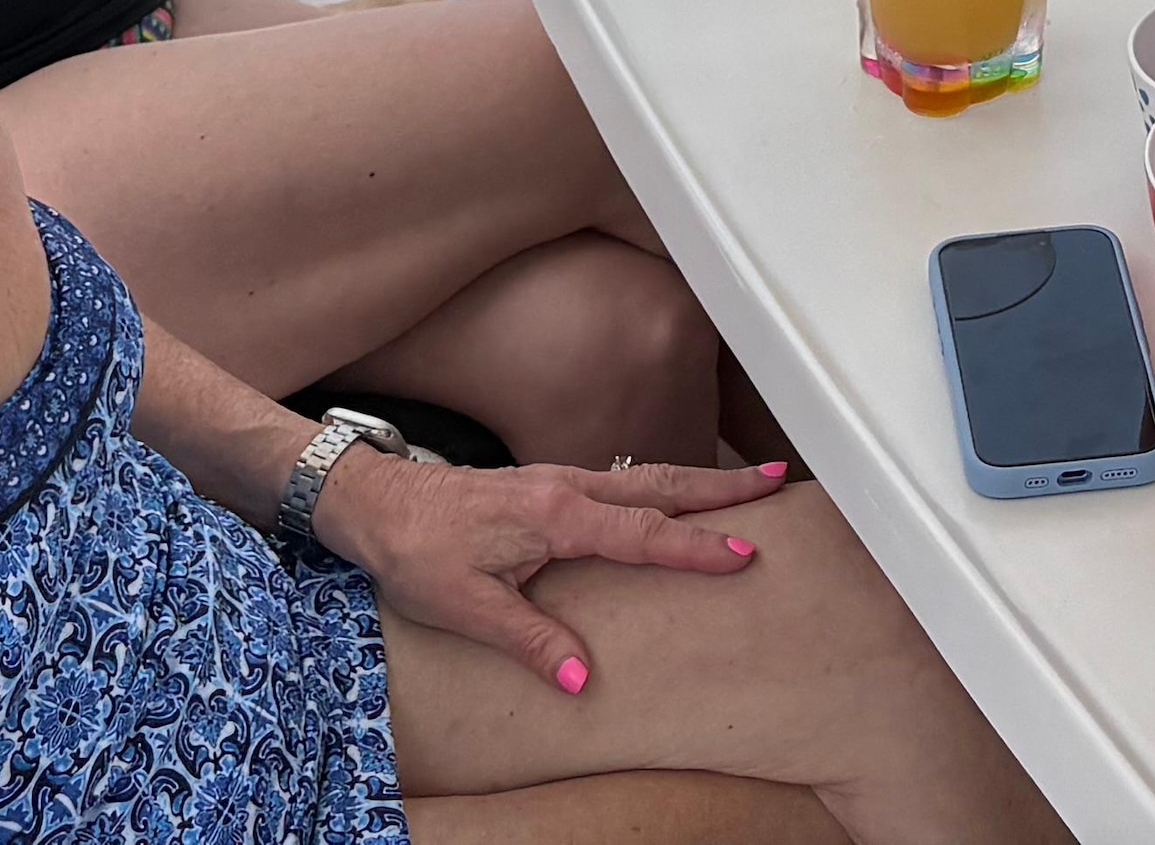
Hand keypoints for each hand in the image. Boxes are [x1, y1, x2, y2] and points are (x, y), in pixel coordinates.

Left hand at [322, 446, 793, 693]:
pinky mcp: (551, 486)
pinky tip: (675, 497)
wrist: (376, 505)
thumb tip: (580, 678)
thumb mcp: (466, 607)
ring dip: (700, 480)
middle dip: (723, 485)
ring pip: (646, 477)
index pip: (642, 534)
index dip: (694, 547)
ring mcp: (561, 481)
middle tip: (777, 480)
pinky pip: (624, 481)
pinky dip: (665, 485)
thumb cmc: (416, 551)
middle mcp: (568, 488)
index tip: (742, 555)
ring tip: (748, 483)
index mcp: (557, 516)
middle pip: (661, 486)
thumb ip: (529, 639)